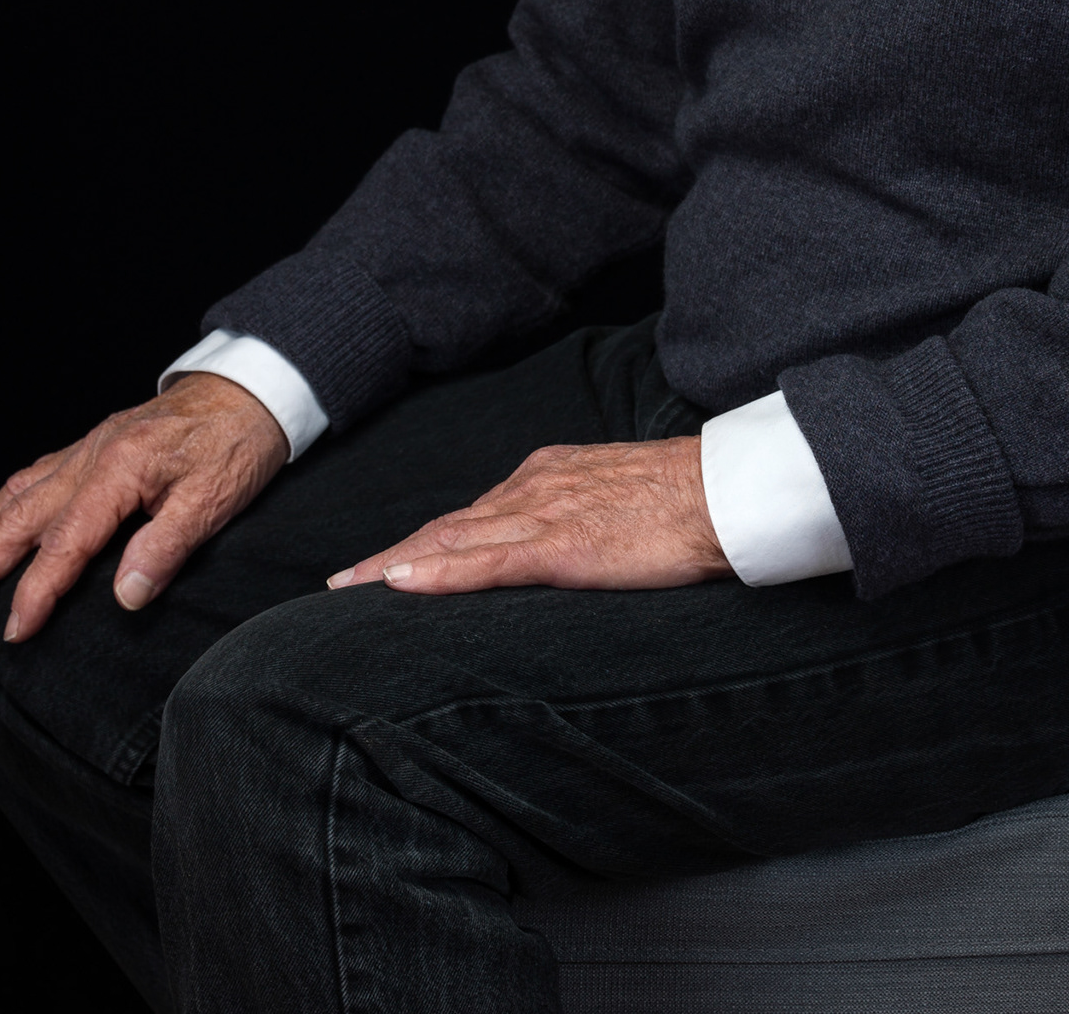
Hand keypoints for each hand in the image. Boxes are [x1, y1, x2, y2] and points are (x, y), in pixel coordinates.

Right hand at [0, 374, 288, 641]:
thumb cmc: (239, 442)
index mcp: (122, 469)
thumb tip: (126, 595)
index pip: (66, 542)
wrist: (251, 387)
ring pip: (18, 494)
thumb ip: (168, 546)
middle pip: (22, 516)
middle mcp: (93, 454)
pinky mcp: (94, 443)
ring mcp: (89, 446)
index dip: (37, 591)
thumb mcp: (217, 498)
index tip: (15, 631)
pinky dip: (1, 504)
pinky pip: (33, 475)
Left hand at [326, 435, 731, 595]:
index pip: (472, 515)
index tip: (385, 564)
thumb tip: (564, 546)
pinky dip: (436, 572)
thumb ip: (584, 517)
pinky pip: (485, 562)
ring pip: (451, 540)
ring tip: (347, 591)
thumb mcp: (621, 502)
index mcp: (551, 476)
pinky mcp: (562, 547)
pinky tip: (398, 584)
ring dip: (394, 565)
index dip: (424, 541)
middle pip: (447, 526)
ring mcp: (545, 514)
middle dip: (391, 555)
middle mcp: (536, 487)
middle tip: (340, 585)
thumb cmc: (689, 501)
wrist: (729, 492)